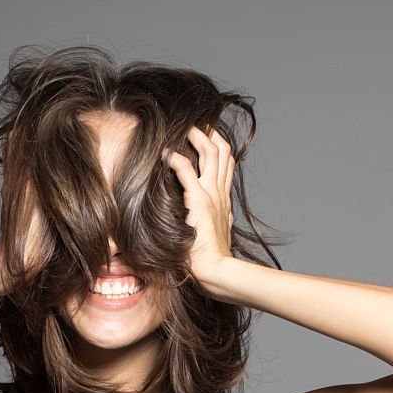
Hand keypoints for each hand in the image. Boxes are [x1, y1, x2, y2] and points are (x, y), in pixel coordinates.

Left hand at [164, 124, 235, 291]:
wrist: (217, 270)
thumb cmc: (212, 259)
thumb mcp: (216, 233)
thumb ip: (214, 220)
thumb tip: (213, 219)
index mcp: (224, 200)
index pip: (227, 164)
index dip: (219, 146)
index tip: (209, 135)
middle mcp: (220, 193)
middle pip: (222, 151)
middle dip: (210, 133)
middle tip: (198, 122)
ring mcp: (211, 195)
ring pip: (211, 153)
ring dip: (197, 136)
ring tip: (186, 127)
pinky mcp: (199, 201)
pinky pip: (187, 170)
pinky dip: (175, 158)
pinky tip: (165, 152)